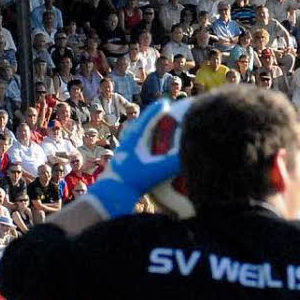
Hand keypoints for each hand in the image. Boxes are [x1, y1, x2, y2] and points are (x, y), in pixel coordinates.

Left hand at [86, 98, 189, 217]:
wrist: (109, 197)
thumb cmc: (132, 182)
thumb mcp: (156, 171)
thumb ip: (173, 163)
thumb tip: (190, 154)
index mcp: (134, 140)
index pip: (147, 120)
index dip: (157, 110)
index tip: (165, 102)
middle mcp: (128, 144)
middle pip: (141, 126)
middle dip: (152, 118)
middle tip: (162, 110)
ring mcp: (124, 154)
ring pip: (137, 138)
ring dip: (147, 132)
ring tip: (156, 128)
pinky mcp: (123, 164)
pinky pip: (136, 149)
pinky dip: (145, 146)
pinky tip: (149, 153)